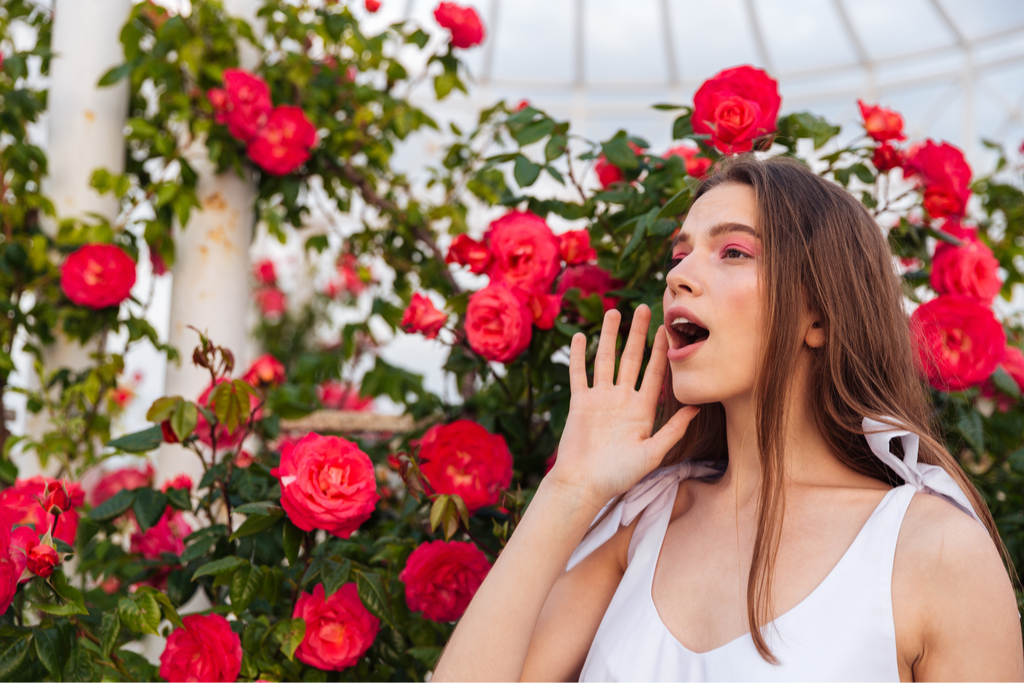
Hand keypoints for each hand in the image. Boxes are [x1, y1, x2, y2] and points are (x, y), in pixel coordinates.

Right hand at [547, 304, 698, 510]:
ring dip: (610, 336)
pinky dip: (578, 356)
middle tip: (645, 307)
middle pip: (631, 359)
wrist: (585, 485)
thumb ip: (673, 430)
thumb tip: (699, 408)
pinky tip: (580, 336)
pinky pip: (579, 374)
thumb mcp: (653, 453)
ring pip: (606, 360)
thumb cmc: (619, 475)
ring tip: (614, 312)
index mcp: (642, 410)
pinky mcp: (580, 403)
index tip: (668, 329)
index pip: (655, 374)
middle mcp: (622, 400)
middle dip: (638, 334)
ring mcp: (600, 399)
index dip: (662, 351)